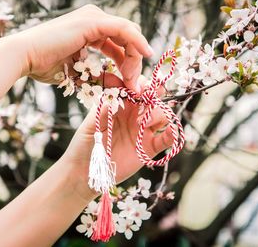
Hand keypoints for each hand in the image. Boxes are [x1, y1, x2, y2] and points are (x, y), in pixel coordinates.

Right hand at [17, 4, 153, 91]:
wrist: (23, 57)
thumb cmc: (43, 66)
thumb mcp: (79, 75)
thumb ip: (99, 78)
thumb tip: (122, 87)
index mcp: (89, 29)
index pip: (119, 43)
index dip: (128, 63)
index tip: (131, 83)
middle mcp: (93, 19)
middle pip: (127, 37)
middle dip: (134, 61)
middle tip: (134, 84)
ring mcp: (93, 17)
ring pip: (128, 33)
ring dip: (135, 57)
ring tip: (134, 79)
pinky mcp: (93, 21)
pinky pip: (124, 30)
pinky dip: (137, 42)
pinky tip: (145, 55)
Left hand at [63, 75, 173, 199]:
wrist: (85, 172)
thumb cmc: (84, 145)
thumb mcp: (90, 125)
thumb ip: (102, 110)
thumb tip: (114, 94)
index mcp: (120, 105)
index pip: (135, 87)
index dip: (138, 83)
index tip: (133, 88)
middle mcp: (134, 115)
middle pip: (152, 97)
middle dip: (154, 92)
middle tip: (148, 97)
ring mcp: (143, 131)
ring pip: (162, 114)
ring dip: (158, 113)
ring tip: (143, 124)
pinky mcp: (149, 148)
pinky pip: (167, 139)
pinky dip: (173, 134)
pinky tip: (169, 132)